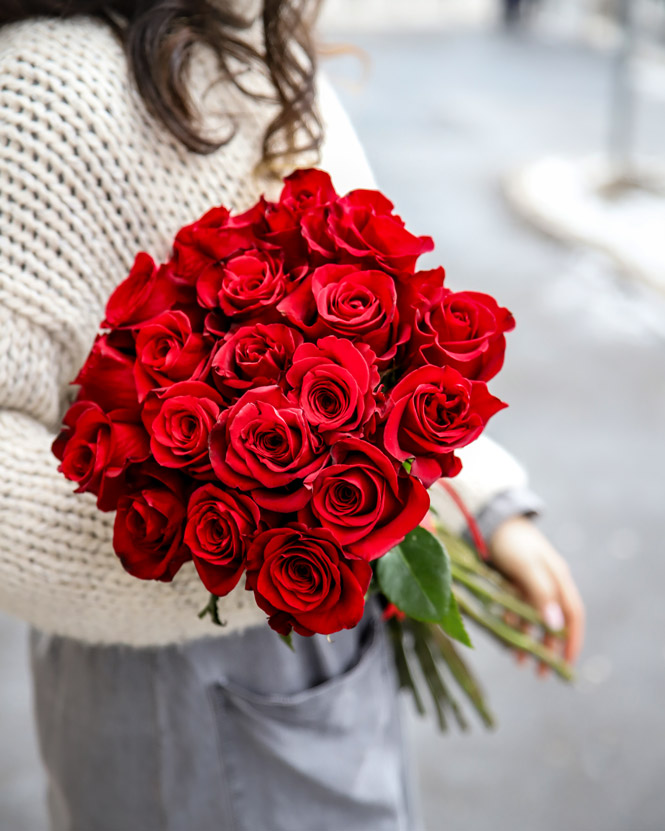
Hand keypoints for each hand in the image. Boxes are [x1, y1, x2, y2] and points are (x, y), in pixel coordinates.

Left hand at [487, 516, 584, 675]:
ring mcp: (530, 584)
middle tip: (539, 673)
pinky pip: (517, 610)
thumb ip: (541, 593)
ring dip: (529, 640)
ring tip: (520, 663)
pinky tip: (506, 637)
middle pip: (554, 622)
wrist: (490, 519)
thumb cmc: (512, 541)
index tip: (566, 664)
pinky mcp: (513, 584)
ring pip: (534, 619)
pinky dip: (513, 625)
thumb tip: (555, 626)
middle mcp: (548, 583)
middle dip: (549, 648)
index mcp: (559, 578)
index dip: (572, 641)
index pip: (573, 616)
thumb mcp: (527, 566)